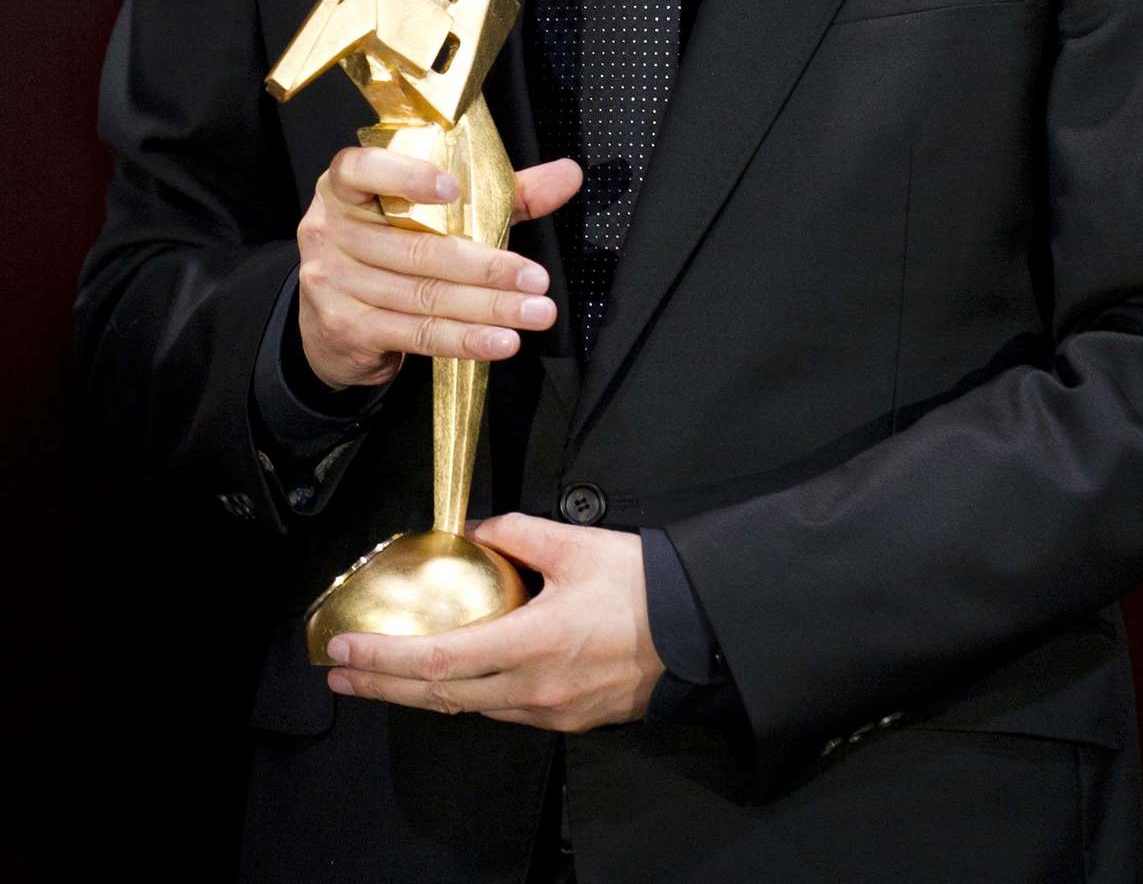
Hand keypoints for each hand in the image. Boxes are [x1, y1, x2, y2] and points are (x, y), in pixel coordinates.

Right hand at [296, 148, 580, 390]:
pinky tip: (500, 342)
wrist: (331, 322)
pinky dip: (464, 340)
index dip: (407, 177)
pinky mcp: (346, 327)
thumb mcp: (436, 212)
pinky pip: (416, 333)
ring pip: (423, 295)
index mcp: (346, 187)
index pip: (362, 170)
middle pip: (417, 248)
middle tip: (538, 279)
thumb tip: (567, 175)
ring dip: (487, 308)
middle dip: (486, 267)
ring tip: (534, 313)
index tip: (454, 188)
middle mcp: (329, 230)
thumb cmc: (393, 246)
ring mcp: (332, 281)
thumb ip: (500, 192)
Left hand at [325, 513, 665, 729]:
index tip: (344, 649)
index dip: (386, 657)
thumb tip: (473, 528)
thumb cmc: (641, 584)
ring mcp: (548, 711)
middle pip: (439, 697)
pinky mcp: (565, 718)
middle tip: (340, 672)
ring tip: (381, 676)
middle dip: (383, 684)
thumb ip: (516, 532)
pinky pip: (500, 710)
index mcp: (532, 643)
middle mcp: (532, 688)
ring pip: (468, 708)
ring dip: (418, 694)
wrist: (699, 631)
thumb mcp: (577, 543)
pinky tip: (446, 681)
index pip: (439, 660)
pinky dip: (463, 695)